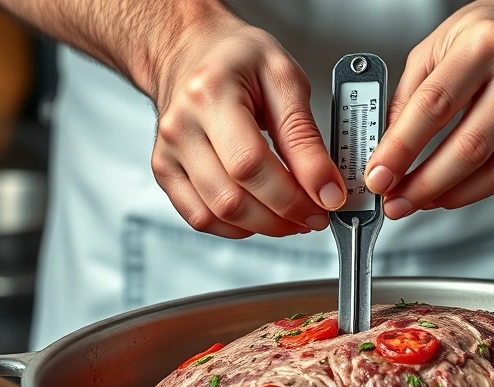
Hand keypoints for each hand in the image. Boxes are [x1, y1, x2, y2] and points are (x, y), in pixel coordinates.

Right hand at [149, 6, 346, 237]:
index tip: (328, 201)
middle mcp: (180, 126)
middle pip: (232, 198)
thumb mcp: (285, 79)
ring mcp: (167, 152)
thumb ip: (304, 136)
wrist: (191, 50)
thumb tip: (326, 189)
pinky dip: (237, 227)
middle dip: (283, 216)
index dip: (293, 194)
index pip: (250, 163)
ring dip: (264, 226)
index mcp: (210, 94)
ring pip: (216, 215)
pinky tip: (261, 215)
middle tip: (315, 213)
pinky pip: (199, 218)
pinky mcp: (165, 172)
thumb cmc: (236, 58)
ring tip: (293, 215)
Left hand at [365, 0, 493, 218]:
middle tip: (396, 202)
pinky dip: (477, 191)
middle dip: (423, 185)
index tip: (379, 176)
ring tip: (420, 201)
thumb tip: (388, 149)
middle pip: (468, 148)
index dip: (401, 149)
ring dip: (450, 196)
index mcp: (485, 46)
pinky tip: (454, 190)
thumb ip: (410, 94)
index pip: (434, 107)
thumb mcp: (440, 43)